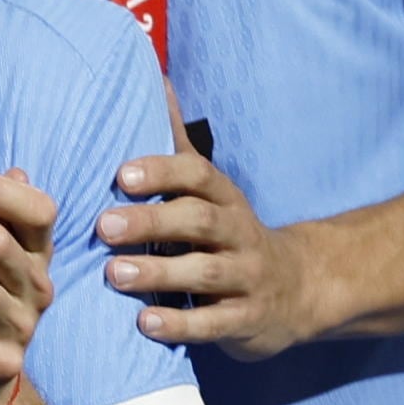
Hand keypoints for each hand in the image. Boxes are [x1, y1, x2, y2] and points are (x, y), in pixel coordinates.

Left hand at [103, 139, 341, 357]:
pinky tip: (145, 324)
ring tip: (114, 274)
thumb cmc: (231, 233)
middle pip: (199, 220)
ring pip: (205, 272)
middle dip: (151, 221)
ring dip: (159, 272)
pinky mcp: (246, 320)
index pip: (198, 175)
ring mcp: (246, 277)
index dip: (162, 172)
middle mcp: (239, 232)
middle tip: (103, 226)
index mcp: (225, 198)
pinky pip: (215, 323)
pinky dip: (181, 325)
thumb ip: (179, 144)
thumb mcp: (212, 190)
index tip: (120, 174)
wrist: (299, 288)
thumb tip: (154, 80)